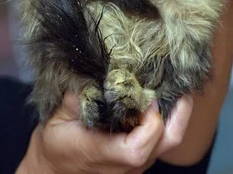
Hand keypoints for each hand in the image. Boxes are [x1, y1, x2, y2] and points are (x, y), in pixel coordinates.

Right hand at [16, 92, 192, 173]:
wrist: (51, 171)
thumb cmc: (55, 143)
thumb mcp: (56, 118)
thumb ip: (75, 98)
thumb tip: (91, 70)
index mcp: (102, 154)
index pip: (138, 149)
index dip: (151, 123)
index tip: (148, 95)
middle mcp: (124, 165)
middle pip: (165, 144)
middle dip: (180, 114)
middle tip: (181, 85)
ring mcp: (134, 165)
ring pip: (166, 143)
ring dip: (176, 114)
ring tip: (176, 86)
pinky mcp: (136, 160)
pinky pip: (159, 141)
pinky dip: (166, 119)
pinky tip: (162, 98)